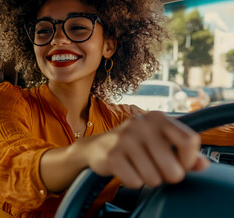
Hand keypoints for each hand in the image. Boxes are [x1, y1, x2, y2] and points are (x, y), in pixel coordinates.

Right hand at [84, 111, 208, 188]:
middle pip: (174, 169)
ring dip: (149, 180)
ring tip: (139, 168)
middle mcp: (142, 124)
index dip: (188, 159)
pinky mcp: (112, 155)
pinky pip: (135, 182)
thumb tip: (203, 164)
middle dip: (167, 176)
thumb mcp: (160, 142)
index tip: (179, 163)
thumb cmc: (135, 145)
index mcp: (158, 118)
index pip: (189, 140)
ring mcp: (125, 139)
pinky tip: (127, 170)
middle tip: (157, 169)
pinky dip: (133, 182)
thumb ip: (184, 152)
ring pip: (154, 179)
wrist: (97, 146)